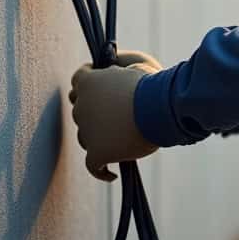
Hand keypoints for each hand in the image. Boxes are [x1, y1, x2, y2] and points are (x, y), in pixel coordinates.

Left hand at [68, 50, 162, 180]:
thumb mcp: (136, 64)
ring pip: (86, 138)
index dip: (88, 85)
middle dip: (96, 113)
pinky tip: (112, 175)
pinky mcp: (97, 153)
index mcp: (89, 81)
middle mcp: (82, 106)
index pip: (78, 81)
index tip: (100, 90)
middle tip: (117, 116)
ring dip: (98, 139)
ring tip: (119, 142)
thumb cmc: (153, 84)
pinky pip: (93, 166)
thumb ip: (118, 70)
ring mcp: (87, 131)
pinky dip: (101, 171)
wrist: (160, 106)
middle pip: (82, 111)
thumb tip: (111, 74)